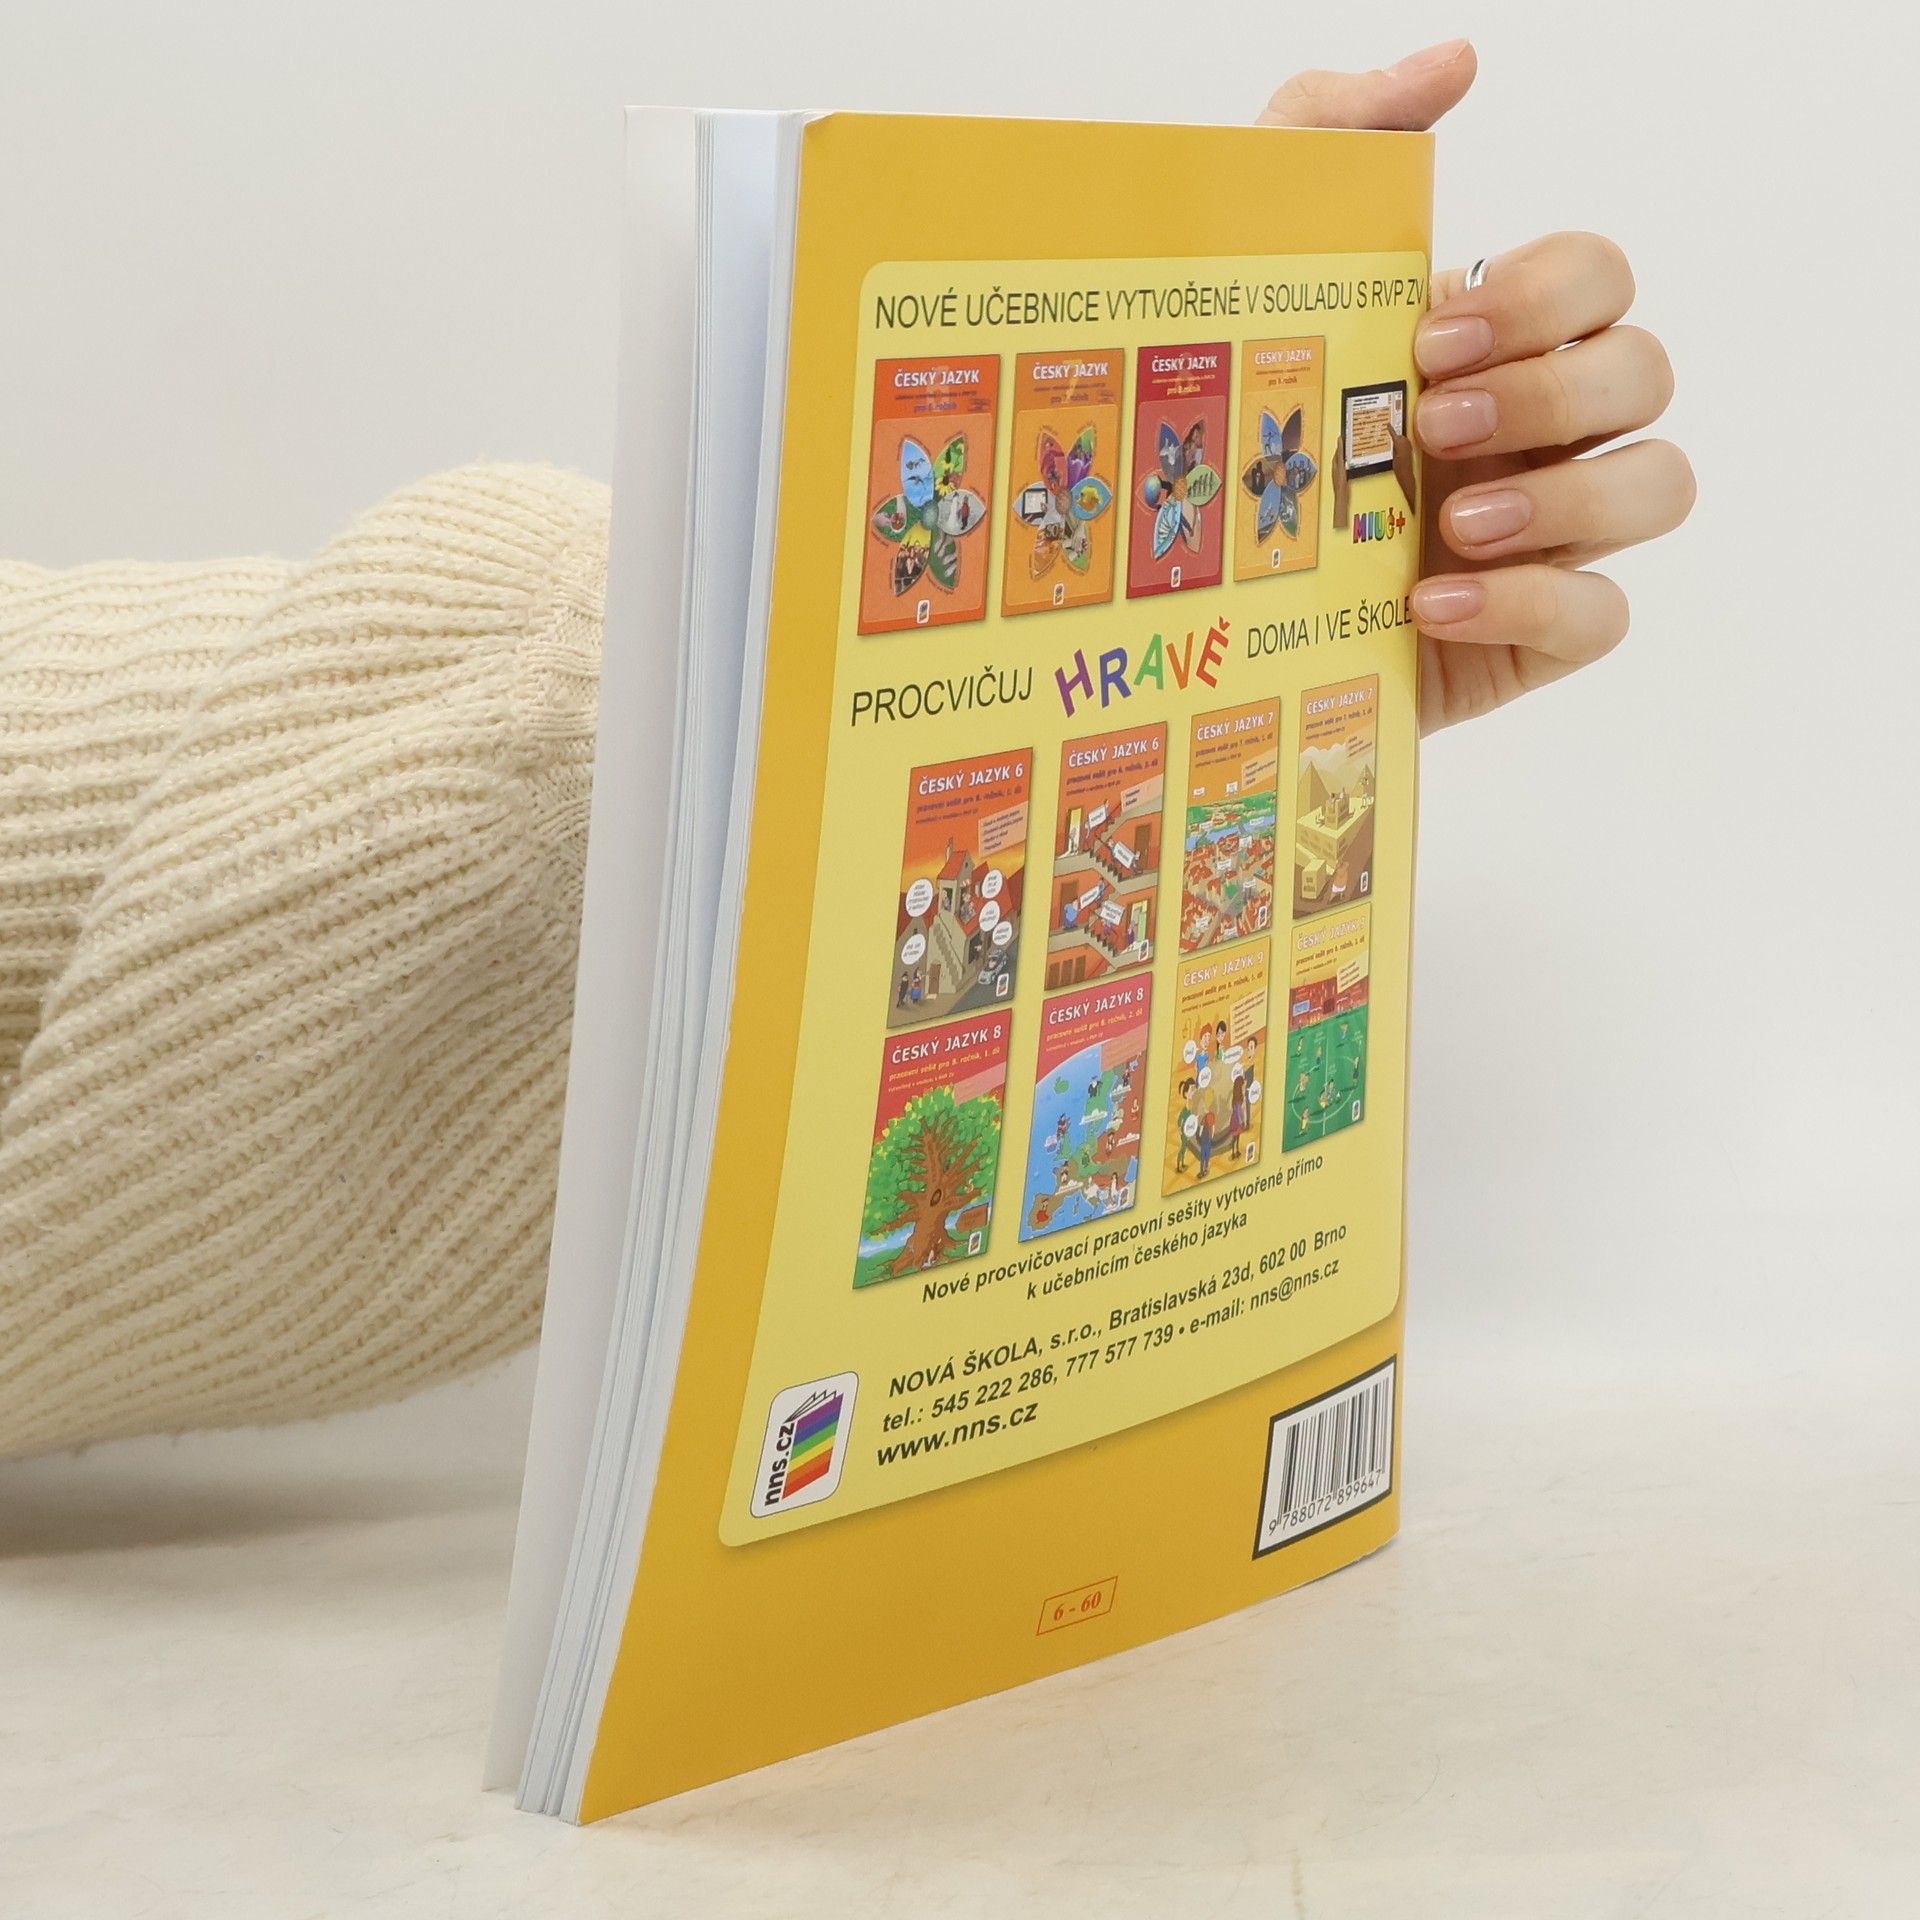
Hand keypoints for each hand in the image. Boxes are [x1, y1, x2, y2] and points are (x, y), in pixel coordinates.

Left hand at [1260, 40, 1694, 731]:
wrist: (1195, 611)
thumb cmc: (1241, 444)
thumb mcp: (1251, 279)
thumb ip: (1334, 143)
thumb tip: (1457, 59)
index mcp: (1494, 345)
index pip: (1597, 275)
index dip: (1542, 294)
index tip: (1429, 334)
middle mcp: (1539, 431)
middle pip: (1644, 371)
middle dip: (1549, 387)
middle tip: (1429, 422)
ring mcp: (1547, 534)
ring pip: (1659, 486)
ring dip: (1571, 494)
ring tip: (1456, 517)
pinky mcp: (1530, 637)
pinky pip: (1600, 614)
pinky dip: (1531, 604)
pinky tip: (1428, 601)